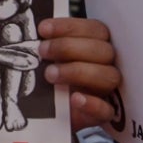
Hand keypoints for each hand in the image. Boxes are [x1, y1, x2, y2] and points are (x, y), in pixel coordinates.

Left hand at [38, 16, 122, 131]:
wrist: (50, 114)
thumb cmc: (52, 79)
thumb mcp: (49, 59)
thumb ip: (48, 45)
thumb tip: (33, 33)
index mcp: (97, 46)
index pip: (95, 30)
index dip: (70, 27)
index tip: (43, 29)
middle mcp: (106, 66)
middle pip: (103, 50)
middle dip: (69, 47)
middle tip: (42, 51)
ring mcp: (107, 91)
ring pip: (108, 76)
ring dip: (77, 72)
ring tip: (50, 74)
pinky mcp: (102, 115)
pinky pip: (107, 110)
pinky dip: (92, 104)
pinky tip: (75, 99)